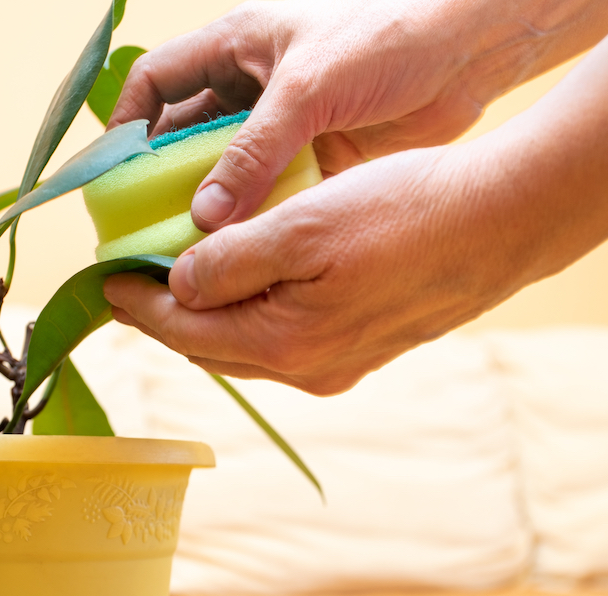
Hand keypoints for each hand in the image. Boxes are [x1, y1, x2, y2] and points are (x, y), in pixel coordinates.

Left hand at [102, 143, 539, 395]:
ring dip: (210, 319)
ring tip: (181, 285)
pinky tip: (250, 291)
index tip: (105, 280)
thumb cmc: (408, 214)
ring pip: (250, 349)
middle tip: (131, 286)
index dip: (137, 304)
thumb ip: (229, 260)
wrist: (502, 224)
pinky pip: (286, 343)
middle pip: (212, 348)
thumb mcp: (302, 225)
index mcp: (285, 344)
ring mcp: (340, 366)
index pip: (184, 329)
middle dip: (167, 317)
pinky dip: (253, 319)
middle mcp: (309, 370)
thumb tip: (177, 284)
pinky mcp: (364, 350)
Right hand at [110, 0, 607, 232]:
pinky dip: (255, 225)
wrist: (468, 55)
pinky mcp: (315, 161)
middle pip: (184, 142)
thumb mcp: (307, 91)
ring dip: (209, 213)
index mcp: (235, 48)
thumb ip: (253, 154)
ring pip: (226, 177)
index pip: (156, 84)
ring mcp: (284, 128)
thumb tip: (202, 220)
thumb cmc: (386, 41)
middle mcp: (251, 90)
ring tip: (186, 258)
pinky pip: (270, 198)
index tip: (111, 182)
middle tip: (144, 237)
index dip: (127, 128)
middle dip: (163, 186)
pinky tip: (244, 257)